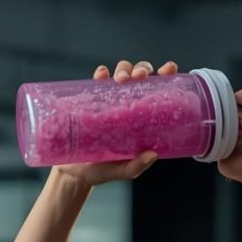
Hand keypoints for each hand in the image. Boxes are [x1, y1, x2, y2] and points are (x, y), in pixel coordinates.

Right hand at [54, 58, 177, 186]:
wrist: (73, 172)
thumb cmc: (102, 170)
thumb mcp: (122, 171)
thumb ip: (136, 166)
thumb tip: (153, 154)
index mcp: (141, 118)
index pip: (158, 91)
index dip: (166, 75)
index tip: (169, 69)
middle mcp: (127, 105)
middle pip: (139, 76)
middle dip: (142, 70)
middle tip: (139, 78)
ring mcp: (107, 102)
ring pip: (120, 73)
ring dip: (123, 70)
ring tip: (120, 80)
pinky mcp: (89, 102)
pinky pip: (96, 82)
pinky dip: (101, 74)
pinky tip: (102, 75)